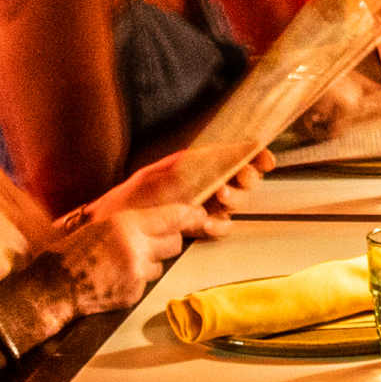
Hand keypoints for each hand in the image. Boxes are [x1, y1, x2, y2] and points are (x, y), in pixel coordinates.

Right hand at [41, 202, 212, 315]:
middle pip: (174, 242)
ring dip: (150, 263)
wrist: (56, 285)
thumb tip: (166, 222)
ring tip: (123, 263)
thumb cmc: (77, 251)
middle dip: (167, 243)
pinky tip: (117, 278)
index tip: (201, 216)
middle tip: (149, 244)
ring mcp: (137, 272)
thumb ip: (135, 224)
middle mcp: (136, 246)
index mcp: (127, 224)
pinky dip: (138, 281)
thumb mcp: (106, 226)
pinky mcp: (134, 293)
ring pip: (162, 265)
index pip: (172, 216)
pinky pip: (148, 283)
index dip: (191, 216)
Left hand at [108, 146, 270, 222]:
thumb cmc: (136, 196)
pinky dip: (219, 225)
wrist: (116, 227)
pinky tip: (206, 225)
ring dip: (233, 203)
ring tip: (217, 202)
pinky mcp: (200, 227)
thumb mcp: (166, 174)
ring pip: (236, 203)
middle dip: (244, 182)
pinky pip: (223, 226)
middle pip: (244, 179)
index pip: (236, 155)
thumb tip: (229, 153)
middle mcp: (206, 182)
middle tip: (229, 186)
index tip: (265, 160)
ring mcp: (205, 205)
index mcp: (200, 162)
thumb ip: (199, 164)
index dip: (255, 156)